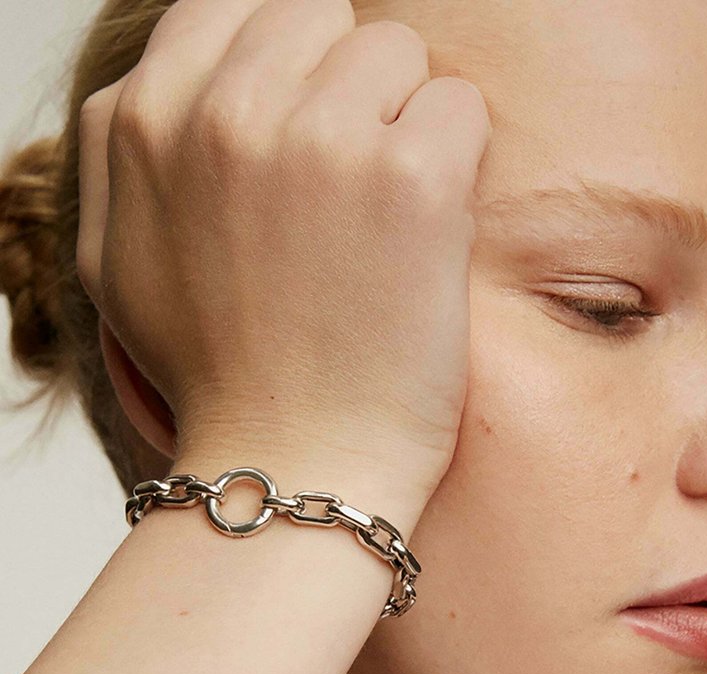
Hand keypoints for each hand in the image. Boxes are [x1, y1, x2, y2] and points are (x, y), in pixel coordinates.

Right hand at [75, 0, 491, 500]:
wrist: (292, 463)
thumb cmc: (216, 377)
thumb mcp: (117, 263)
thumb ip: (123, 154)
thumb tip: (156, 88)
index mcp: (147, 120)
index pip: (232, 7)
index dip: (282, 63)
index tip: (303, 128)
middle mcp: (227, 112)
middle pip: (321, 17)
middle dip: (343, 86)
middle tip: (345, 188)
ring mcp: (320, 139)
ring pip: (396, 52)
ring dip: (402, 124)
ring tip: (380, 223)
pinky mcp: (410, 178)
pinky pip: (457, 106)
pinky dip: (455, 164)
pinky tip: (425, 238)